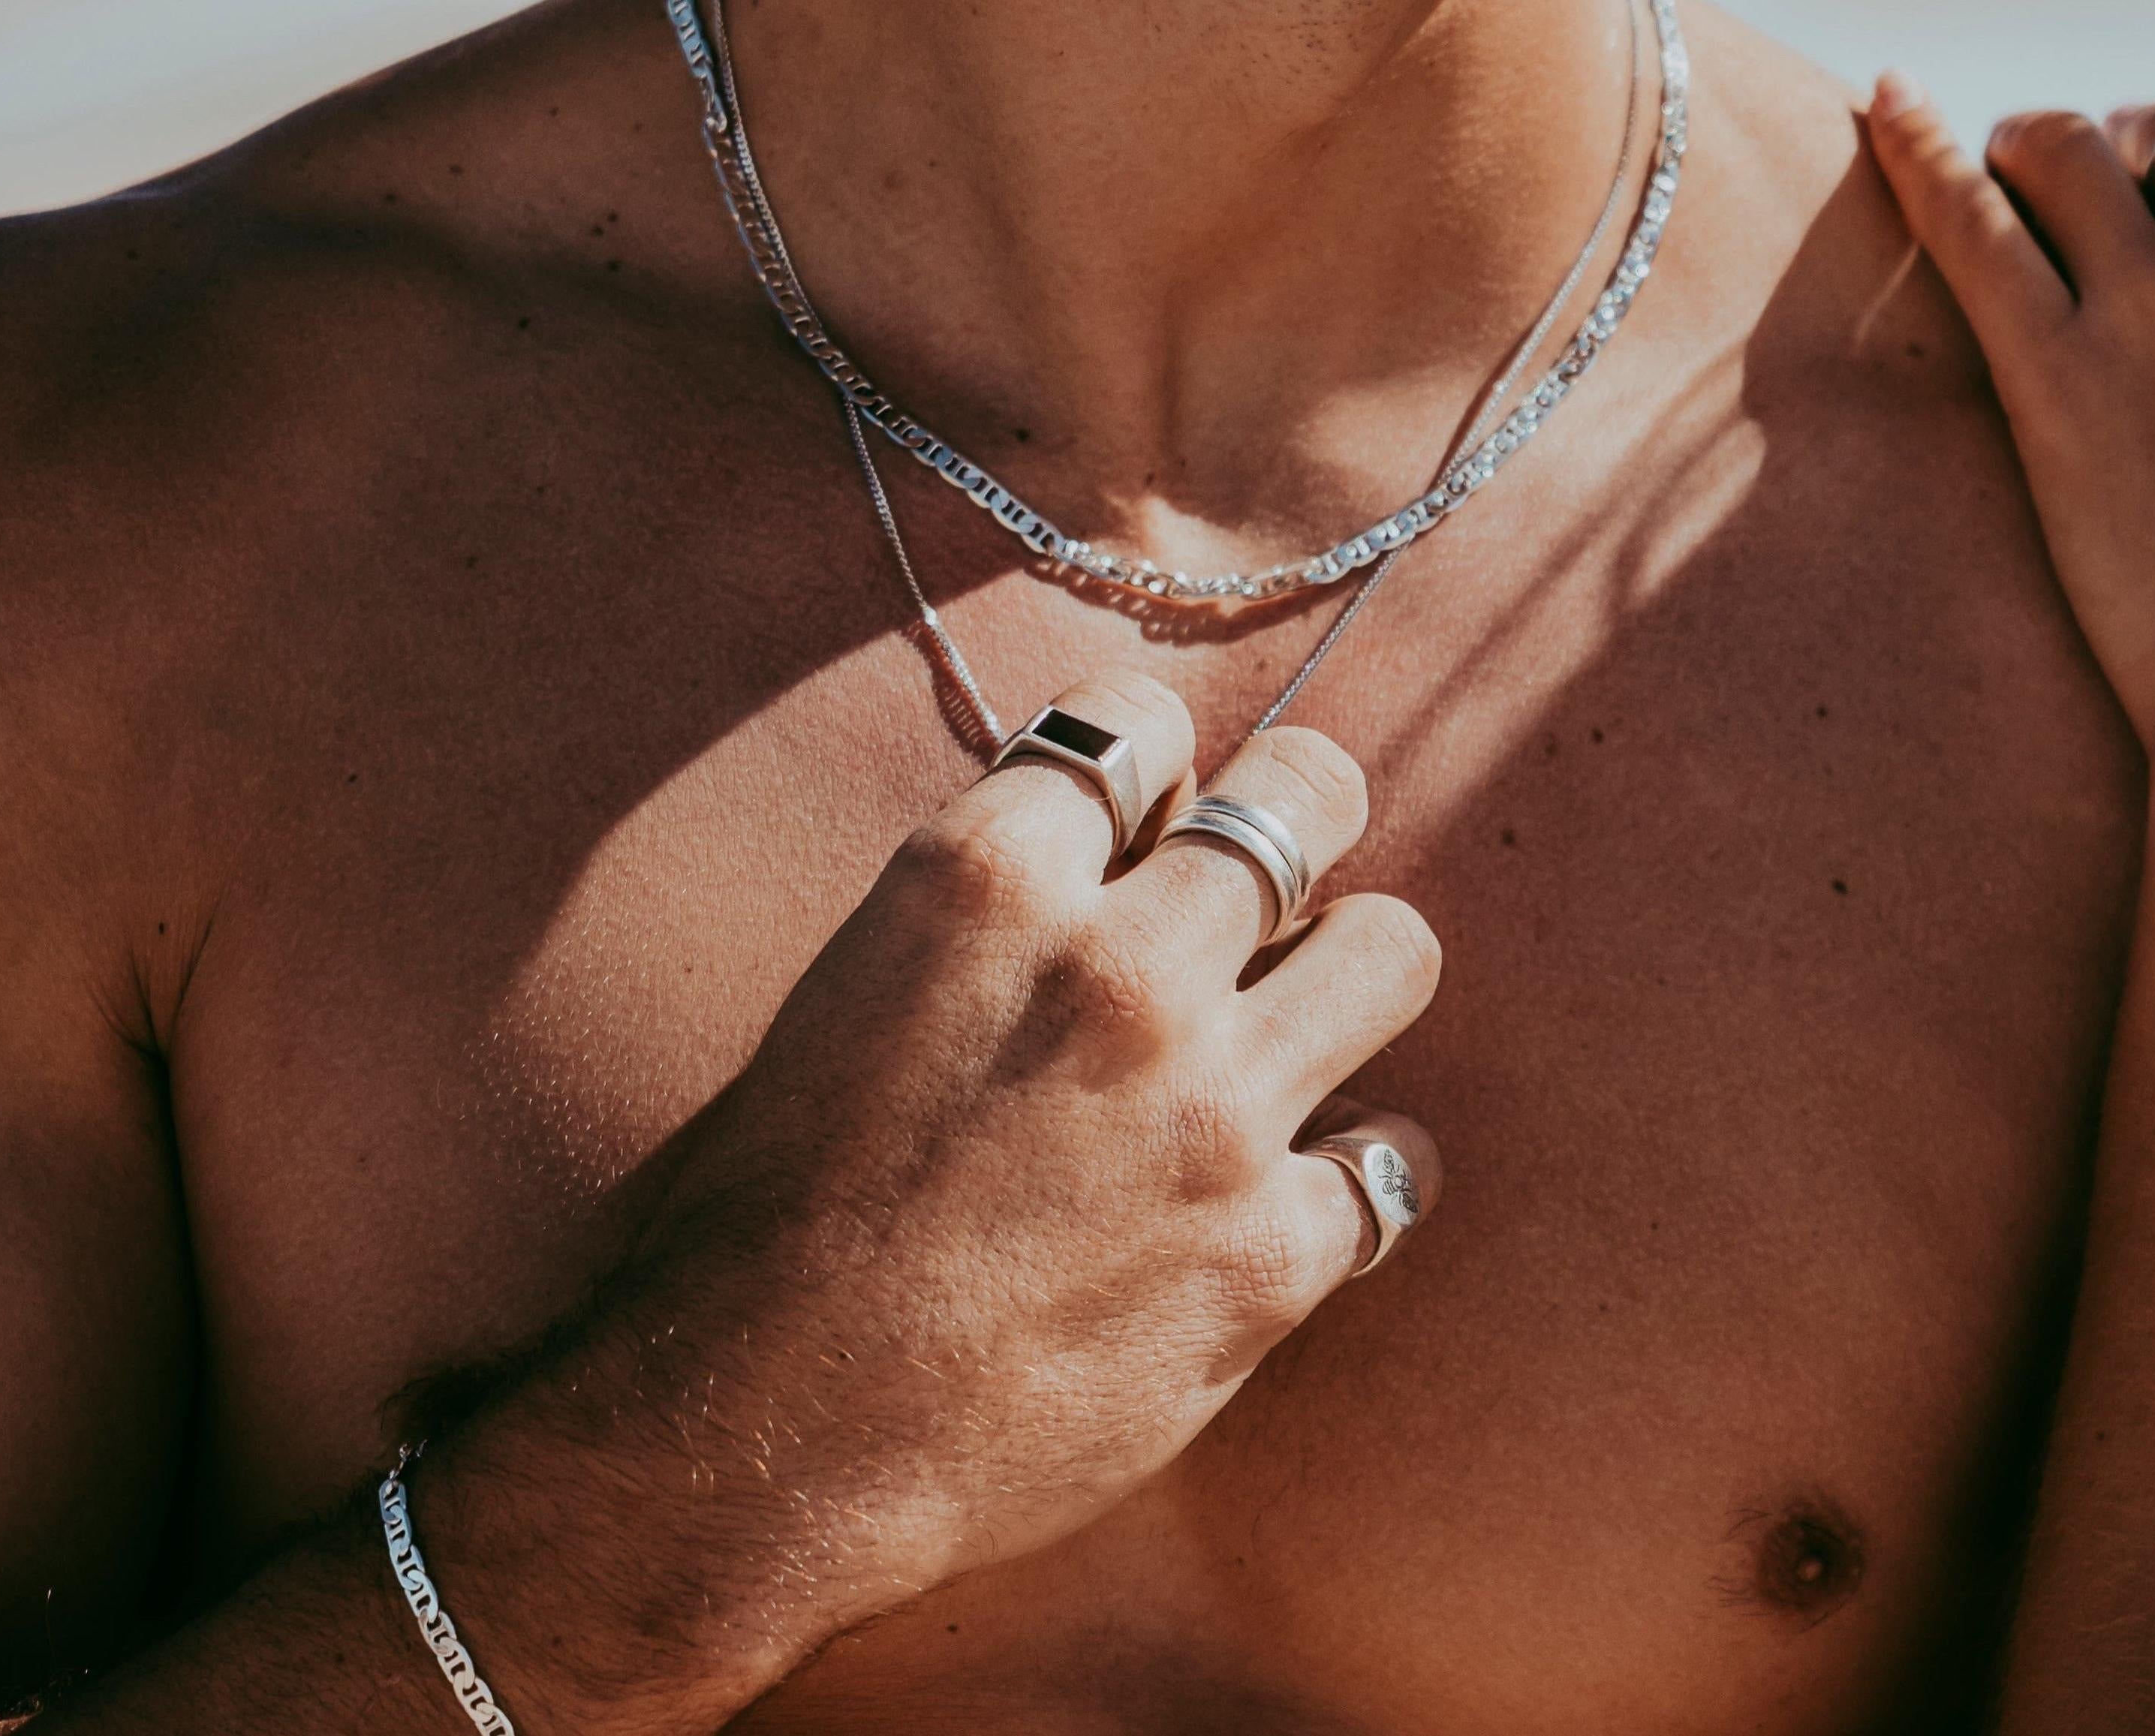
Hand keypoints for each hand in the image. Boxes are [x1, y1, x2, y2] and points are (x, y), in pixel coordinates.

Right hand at [428, 669, 1441, 1710]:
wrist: (758, 1441)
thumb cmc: (768, 1213)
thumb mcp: (853, 985)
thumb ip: (992, 903)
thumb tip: (1107, 855)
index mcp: (988, 881)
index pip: (1138, 713)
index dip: (1150, 751)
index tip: (1146, 798)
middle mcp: (1120, 968)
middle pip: (1302, 794)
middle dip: (1297, 806)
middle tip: (1280, 858)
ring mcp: (1212, 1110)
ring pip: (1391, 950)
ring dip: (1350, 968)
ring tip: (1306, 1012)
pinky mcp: (1268, 1256)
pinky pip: (1397, 1162)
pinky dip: (1362, 1170)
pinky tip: (1307, 1188)